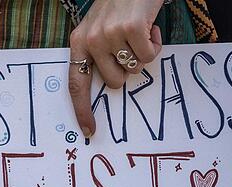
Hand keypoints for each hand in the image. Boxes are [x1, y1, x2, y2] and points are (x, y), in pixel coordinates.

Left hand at [67, 0, 163, 137]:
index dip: (82, 109)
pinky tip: (150, 27)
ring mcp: (110, 35)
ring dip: (143, 54)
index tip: (89, 130)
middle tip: (130, 46)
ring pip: (134, 70)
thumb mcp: (99, 27)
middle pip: (114, 81)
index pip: (76, 84)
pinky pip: (149, 56)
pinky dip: (155, 44)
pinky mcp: (131, 30)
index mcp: (79, 42)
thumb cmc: (121, 4)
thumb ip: (99, 53)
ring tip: (139, 32)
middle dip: (128, 68)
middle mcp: (91, 40)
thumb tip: (111, 85)